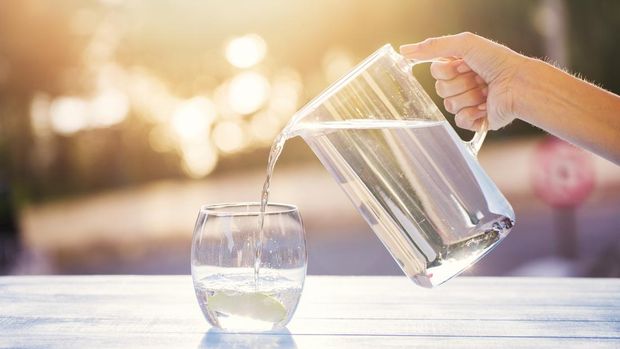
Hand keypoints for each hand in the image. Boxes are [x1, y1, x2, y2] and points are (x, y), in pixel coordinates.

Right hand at [400, 32, 528, 130]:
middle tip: (478, 78)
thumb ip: (434, 46)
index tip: (466, 64)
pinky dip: (472, 113)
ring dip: (469, 97)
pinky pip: (459, 121)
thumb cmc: (497, 61)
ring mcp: (468, 103)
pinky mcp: (475, 121)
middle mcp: (462, 85)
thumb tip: (403, 51)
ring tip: (486, 91)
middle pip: (440, 90)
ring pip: (449, 106)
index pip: (435, 72)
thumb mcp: (465, 44)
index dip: (448, 69)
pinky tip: (485, 106)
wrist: (519, 84)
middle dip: (460, 83)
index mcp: (458, 67)